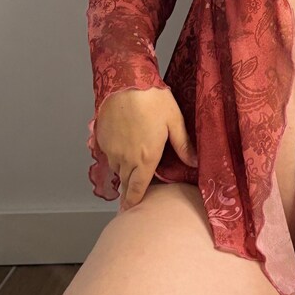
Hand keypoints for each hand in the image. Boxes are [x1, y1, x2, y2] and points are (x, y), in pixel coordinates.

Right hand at [96, 86, 197, 210]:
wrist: (126, 82)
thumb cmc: (152, 99)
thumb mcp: (174, 121)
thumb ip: (183, 145)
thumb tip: (193, 162)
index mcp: (145, 159)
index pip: (137, 189)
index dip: (134, 202)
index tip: (131, 212)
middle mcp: (125, 159)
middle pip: (125, 181)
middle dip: (129, 188)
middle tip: (132, 194)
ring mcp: (111, 150)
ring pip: (116, 167)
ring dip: (123, 169)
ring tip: (131, 164)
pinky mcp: (101, 139)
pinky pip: (108, 154)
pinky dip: (114, 154)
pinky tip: (122, 144)